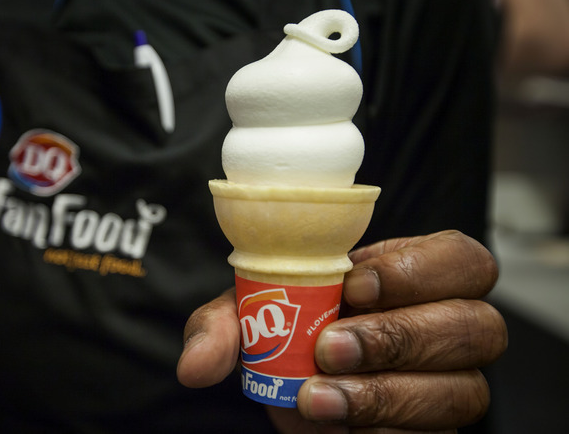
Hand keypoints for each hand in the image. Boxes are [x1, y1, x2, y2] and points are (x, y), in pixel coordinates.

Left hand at [177, 230, 506, 432]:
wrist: (293, 388)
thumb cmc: (288, 331)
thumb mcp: (252, 313)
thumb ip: (225, 325)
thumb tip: (196, 365)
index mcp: (416, 276)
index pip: (462, 260)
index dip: (418, 271)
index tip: (353, 286)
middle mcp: (448, 329)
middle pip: (478, 327)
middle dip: (400, 338)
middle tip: (330, 348)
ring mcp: (447, 386)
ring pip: (464, 393)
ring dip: (388, 396)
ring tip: (319, 398)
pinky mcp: (432, 432)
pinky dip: (383, 433)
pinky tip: (340, 431)